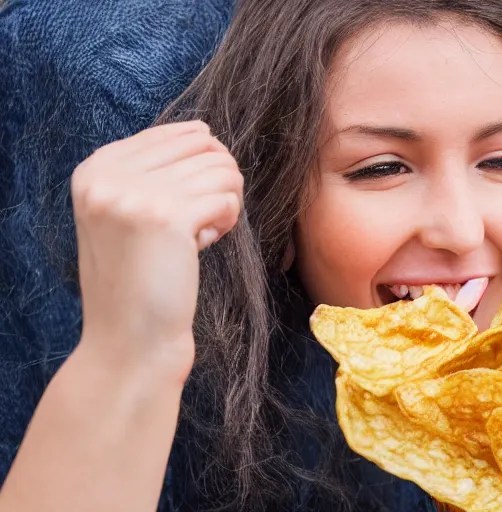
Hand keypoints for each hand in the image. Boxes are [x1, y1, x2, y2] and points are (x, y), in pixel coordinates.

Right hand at [71, 120, 241, 379]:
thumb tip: (204, 130)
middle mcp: (109, 175)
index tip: (181, 210)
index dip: (197, 169)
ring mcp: (135, 193)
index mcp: (95, 167)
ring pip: (222, 168)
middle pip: (203, 145)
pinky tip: (204, 245)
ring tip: (201, 234)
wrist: (129, 339)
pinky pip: (228, 198)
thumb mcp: (126, 213)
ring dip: (225, 203)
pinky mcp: (168, 216)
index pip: (173, 133)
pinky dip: (228, 222)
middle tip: (201, 219)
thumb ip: (152, 170)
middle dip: (217, 180)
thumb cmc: (139, 277)